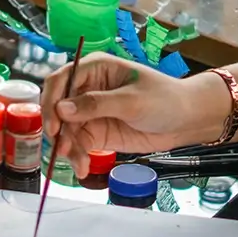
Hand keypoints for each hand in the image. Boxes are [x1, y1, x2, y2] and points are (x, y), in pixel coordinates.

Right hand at [41, 54, 223, 176]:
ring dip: (67, 148)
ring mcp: (89, 112)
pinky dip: (77, 157)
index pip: (60, 80)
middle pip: (57, 107)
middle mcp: (86, 88)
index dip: (52, 101)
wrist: (185, 121)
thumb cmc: (164, 98)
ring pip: (65, 130)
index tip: (54, 124)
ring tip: (79, 163)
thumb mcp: (131, 100)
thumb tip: (62, 108)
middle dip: (58, 130)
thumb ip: (96, 104)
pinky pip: (77, 145)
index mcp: (94, 68)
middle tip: (62, 148)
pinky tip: (82, 168)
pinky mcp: (95, 133)